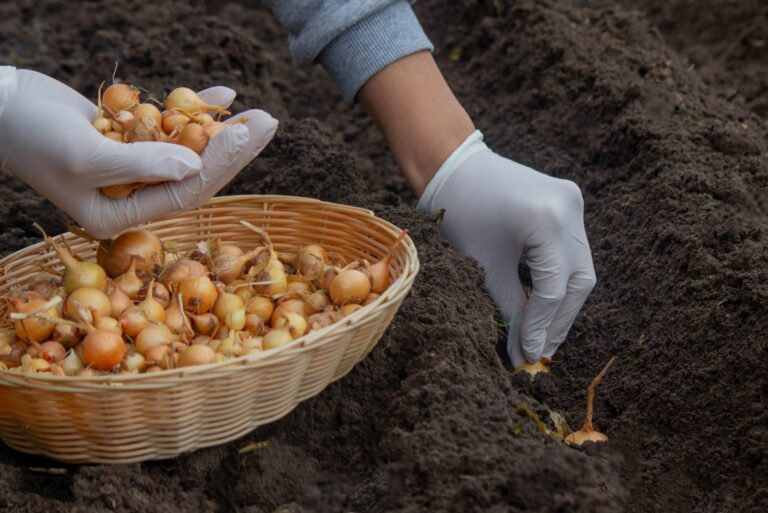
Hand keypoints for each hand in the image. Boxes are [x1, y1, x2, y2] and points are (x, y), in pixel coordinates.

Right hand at [0, 68, 277, 238]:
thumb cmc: (30, 136)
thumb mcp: (84, 154)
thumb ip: (141, 164)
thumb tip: (197, 168)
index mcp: (119, 215)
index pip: (184, 194)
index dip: (220, 165)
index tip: (248, 135)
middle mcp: (130, 197)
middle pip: (195, 174)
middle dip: (233, 150)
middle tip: (269, 123)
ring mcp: (131, 168)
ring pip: (188, 151)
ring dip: (221, 131)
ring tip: (258, 114)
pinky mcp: (129, 140)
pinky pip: (169, 127)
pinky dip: (192, 111)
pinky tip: (223, 96)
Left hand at [418, 131, 595, 367]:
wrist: (455, 169)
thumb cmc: (461, 215)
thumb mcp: (484, 268)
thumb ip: (509, 312)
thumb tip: (521, 354)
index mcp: (548, 221)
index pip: (554, 289)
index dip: (541, 327)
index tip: (527, 356)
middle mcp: (570, 208)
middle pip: (579, 280)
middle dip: (560, 320)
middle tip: (540, 351)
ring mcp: (573, 202)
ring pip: (581, 267)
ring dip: (563, 303)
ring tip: (543, 334)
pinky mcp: (569, 201)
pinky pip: (572, 249)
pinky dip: (560, 277)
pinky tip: (545, 302)